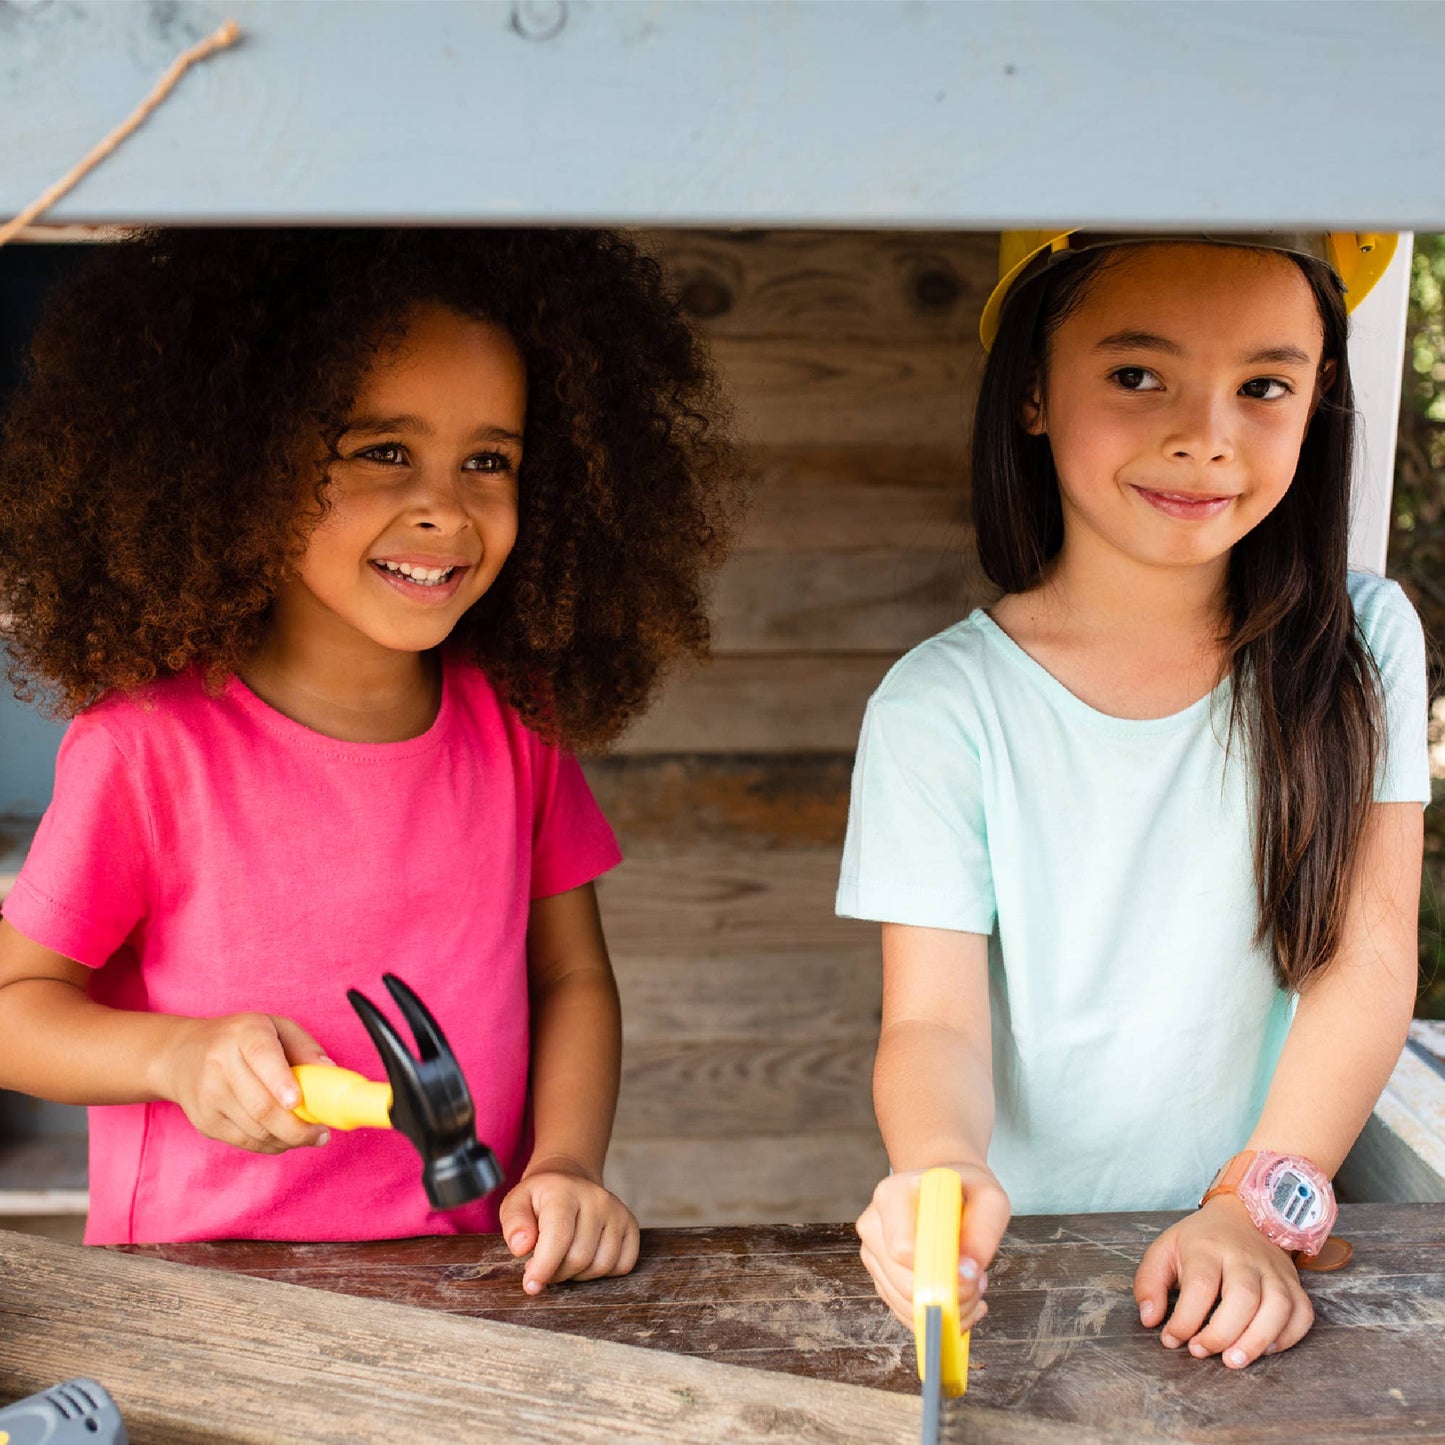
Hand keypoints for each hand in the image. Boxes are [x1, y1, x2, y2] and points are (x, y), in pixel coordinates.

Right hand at [152, 1012, 331, 1152]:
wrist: (182, 1055)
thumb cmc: (240, 1039)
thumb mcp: (275, 1027)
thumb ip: (305, 1047)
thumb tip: (329, 1073)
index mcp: (244, 1035)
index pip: (262, 1057)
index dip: (281, 1082)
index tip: (298, 1102)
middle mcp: (221, 1065)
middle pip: (261, 1106)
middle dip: (297, 1128)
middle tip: (321, 1134)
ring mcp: (209, 1097)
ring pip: (255, 1130)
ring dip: (288, 1140)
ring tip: (309, 1136)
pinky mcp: (204, 1122)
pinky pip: (244, 1142)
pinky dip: (270, 1145)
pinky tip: (285, 1139)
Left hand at [499, 1157, 639, 1294]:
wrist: (569, 1180)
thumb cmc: (540, 1199)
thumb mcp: (516, 1203)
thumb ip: (514, 1223)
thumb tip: (522, 1247)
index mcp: (565, 1191)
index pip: (559, 1237)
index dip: (544, 1268)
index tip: (531, 1286)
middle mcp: (597, 1199)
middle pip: (579, 1258)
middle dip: (557, 1273)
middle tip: (543, 1267)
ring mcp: (617, 1211)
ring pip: (601, 1266)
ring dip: (578, 1275)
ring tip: (563, 1261)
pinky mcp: (630, 1225)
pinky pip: (622, 1265)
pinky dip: (603, 1273)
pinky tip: (586, 1259)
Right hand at [855, 1163, 1010, 1329]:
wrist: (946, 1191)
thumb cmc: (966, 1192)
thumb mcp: (989, 1200)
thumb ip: (983, 1231)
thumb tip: (967, 1272)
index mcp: (891, 1195)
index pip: (902, 1248)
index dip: (940, 1271)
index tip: (972, 1273)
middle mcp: (873, 1224)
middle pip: (904, 1283)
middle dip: (950, 1296)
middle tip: (979, 1282)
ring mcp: (872, 1252)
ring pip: (905, 1303)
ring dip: (948, 1309)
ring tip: (972, 1286)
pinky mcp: (879, 1275)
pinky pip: (905, 1311)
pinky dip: (937, 1315)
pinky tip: (960, 1298)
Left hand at [1134, 1194, 1313, 1367]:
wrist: (1241, 1215)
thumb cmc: (1199, 1240)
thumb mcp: (1164, 1250)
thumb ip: (1149, 1283)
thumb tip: (1150, 1320)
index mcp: (1208, 1247)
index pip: (1200, 1285)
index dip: (1185, 1319)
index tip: (1171, 1339)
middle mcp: (1245, 1258)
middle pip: (1243, 1297)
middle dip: (1222, 1333)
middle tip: (1201, 1352)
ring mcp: (1274, 1271)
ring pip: (1278, 1307)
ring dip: (1257, 1340)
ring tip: (1233, 1360)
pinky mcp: (1294, 1284)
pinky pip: (1301, 1314)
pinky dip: (1288, 1337)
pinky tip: (1265, 1348)